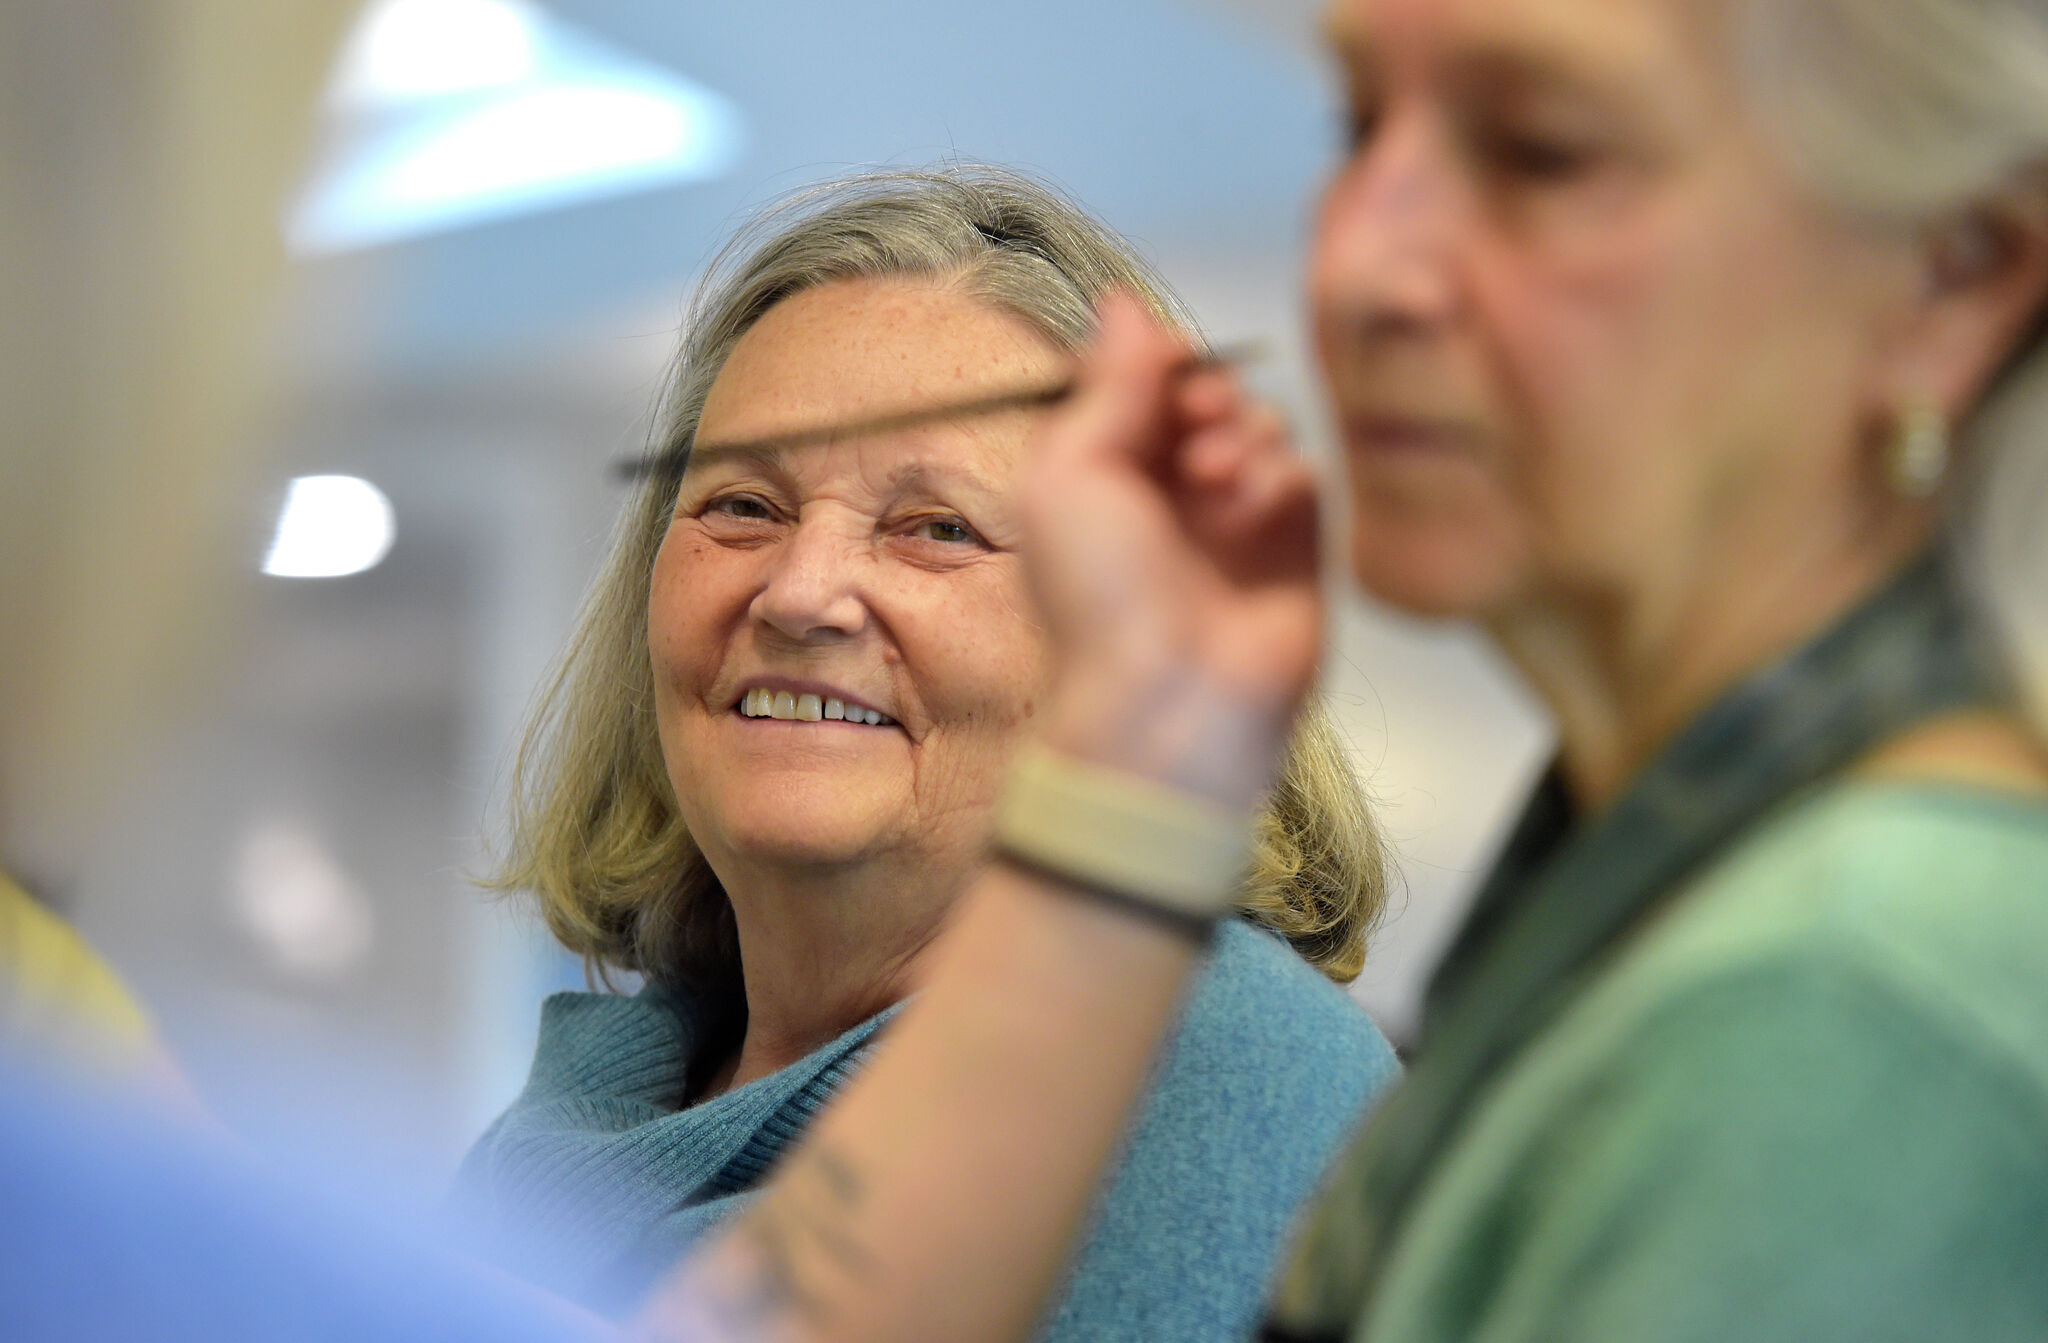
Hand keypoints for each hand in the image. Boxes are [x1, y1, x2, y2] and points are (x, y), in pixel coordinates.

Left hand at [1022, 294, 1323, 807]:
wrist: (1172, 699)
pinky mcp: (1294, 544)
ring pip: (1260, 423)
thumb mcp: (1069, 473)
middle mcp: (1170, 491)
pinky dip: (1277, 480)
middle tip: (1194, 427)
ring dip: (1239, 437)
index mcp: (1104, 472)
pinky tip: (1251, 517)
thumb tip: (1123, 303)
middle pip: (1208, 393)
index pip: (1145, 383)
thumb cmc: (1099, 598)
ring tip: (1213, 487)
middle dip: (1204, 394)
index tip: (1168, 367)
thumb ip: (1103, 384)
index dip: (1161, 363)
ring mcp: (1235, 518)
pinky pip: (1303, 470)